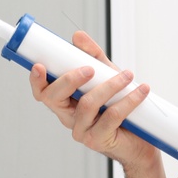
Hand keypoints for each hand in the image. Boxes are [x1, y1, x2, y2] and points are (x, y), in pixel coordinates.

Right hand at [29, 30, 158, 171]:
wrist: (140, 141)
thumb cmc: (120, 108)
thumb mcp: (106, 76)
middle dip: (70, 79)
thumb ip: (93, 57)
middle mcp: (69, 117)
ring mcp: (82, 131)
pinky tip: (140, 90)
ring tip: (127, 75)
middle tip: (90, 68)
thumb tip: (78, 37)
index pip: (42, 92)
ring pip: (87, 104)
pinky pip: (111, 116)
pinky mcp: (99, 139)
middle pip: (54, 98)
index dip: (36, 80)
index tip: (40, 65)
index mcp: (65, 102)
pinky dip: (128, 100)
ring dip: (109, 86)